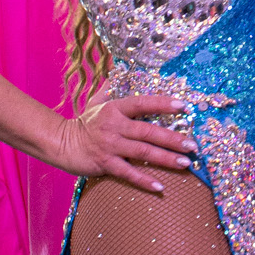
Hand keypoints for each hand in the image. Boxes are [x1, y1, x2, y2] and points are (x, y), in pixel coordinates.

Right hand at [51, 95, 198, 191]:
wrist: (61, 143)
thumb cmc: (84, 122)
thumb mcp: (96, 101)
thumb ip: (111, 87)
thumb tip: (119, 69)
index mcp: (115, 108)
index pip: (143, 103)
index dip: (163, 104)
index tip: (184, 106)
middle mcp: (115, 126)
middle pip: (149, 131)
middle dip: (173, 138)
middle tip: (193, 145)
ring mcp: (110, 146)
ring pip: (143, 152)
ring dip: (166, 158)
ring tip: (186, 163)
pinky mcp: (105, 164)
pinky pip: (128, 173)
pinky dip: (144, 180)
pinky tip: (160, 186)